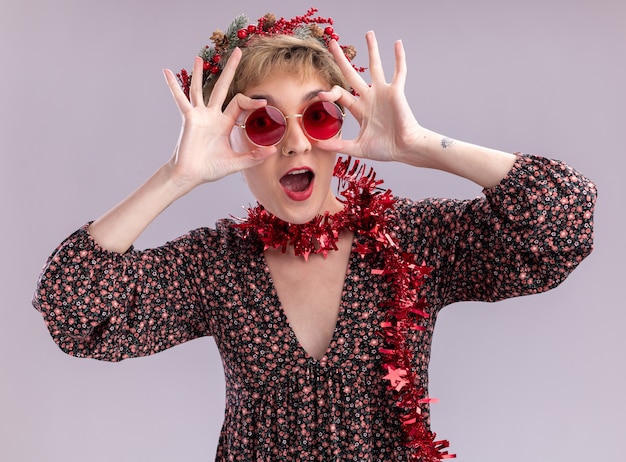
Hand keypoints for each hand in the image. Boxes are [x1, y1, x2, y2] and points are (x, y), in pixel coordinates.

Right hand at [162, 49, 274, 187]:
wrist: (191, 175)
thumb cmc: (210, 169)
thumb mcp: (236, 162)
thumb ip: (253, 157)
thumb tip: (272, 151)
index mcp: (225, 123)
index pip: (240, 103)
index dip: (252, 101)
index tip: (264, 103)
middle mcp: (213, 115)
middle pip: (223, 87)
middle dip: (230, 69)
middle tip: (238, 50)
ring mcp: (199, 115)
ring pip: (200, 89)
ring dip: (199, 73)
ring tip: (198, 57)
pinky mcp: (188, 118)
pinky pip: (180, 99)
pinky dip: (173, 85)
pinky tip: (167, 71)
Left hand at [316, 32, 424, 163]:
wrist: (404, 149)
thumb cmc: (384, 149)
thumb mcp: (357, 148)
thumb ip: (338, 145)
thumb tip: (317, 145)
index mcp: (359, 109)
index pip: (340, 94)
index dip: (328, 93)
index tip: (319, 95)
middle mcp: (369, 97)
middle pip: (352, 74)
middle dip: (341, 59)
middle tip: (332, 43)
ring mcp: (383, 93)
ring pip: (375, 67)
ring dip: (372, 50)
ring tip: (368, 34)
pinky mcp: (396, 92)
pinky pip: (399, 72)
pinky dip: (399, 58)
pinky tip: (397, 44)